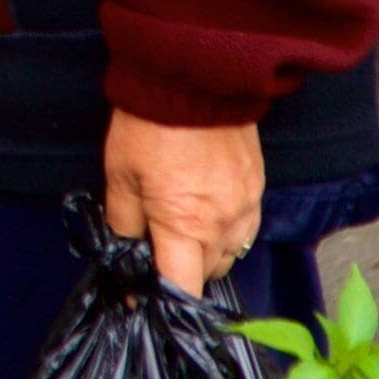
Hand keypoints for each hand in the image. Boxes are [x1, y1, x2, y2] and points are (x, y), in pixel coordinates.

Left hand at [100, 110, 264, 295]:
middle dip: (182, 269)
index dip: (163, 299)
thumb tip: (125, 254)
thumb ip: (125, 224)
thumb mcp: (121, 177)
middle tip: (157, 247)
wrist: (192, 79)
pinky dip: (224, 230)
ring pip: (228, 253)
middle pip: (207, 274)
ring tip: (181, 226)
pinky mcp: (256, 189)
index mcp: (187, 227)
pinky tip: (205, 210)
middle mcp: (224, 226)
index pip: (184, 290)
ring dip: (205, 252)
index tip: (146, 295)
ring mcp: (246, 208)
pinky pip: (244, 228)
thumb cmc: (150, 127)